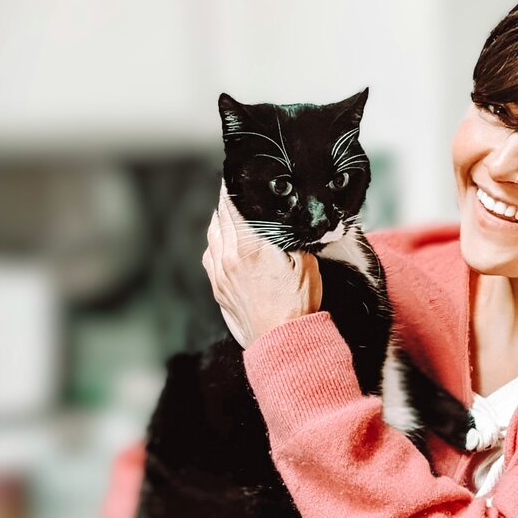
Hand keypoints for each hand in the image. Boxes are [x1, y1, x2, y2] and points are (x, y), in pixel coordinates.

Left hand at [202, 189, 322, 347]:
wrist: (282, 342)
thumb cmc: (297, 306)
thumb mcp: (306, 264)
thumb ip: (292, 238)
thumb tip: (287, 222)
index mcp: (249, 248)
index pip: (232, 206)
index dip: (232, 186)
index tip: (235, 174)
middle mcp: (228, 259)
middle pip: (220, 218)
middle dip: (226, 201)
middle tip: (235, 189)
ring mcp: (220, 275)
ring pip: (212, 236)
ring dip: (220, 221)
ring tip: (229, 212)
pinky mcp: (218, 289)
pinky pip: (210, 256)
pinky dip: (215, 243)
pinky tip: (223, 241)